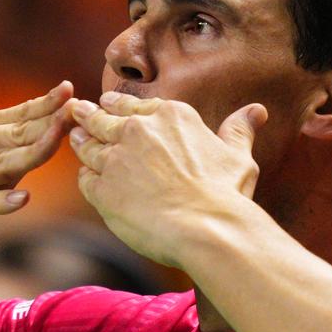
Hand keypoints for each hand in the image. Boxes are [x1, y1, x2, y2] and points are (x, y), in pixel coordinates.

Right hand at [0, 81, 74, 256]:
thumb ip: (10, 159)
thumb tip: (52, 143)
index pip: (16, 115)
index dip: (45, 105)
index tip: (72, 93)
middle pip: (13, 135)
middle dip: (47, 125)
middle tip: (77, 115)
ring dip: (30, 154)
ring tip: (59, 145)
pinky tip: (21, 200)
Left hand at [68, 91, 265, 266]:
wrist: (206, 228)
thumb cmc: (225, 193)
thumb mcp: (237, 155)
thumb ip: (238, 130)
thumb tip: (256, 111)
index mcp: (169, 116)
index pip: (132, 105)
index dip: (116, 105)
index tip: (107, 103)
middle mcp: (138, 130)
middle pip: (102, 119)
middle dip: (87, 115)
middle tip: (75, 111)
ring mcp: (116, 158)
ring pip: (88, 145)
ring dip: (80, 142)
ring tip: (74, 138)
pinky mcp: (102, 188)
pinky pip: (86, 179)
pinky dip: (85, 177)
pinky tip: (86, 177)